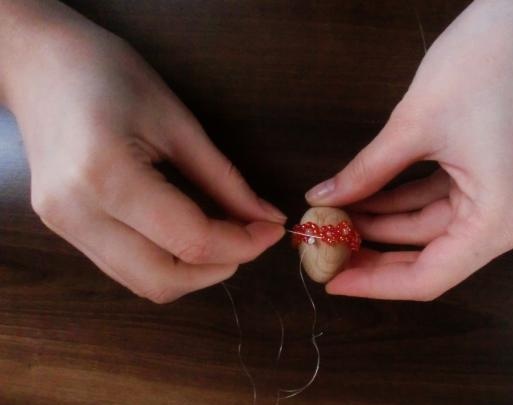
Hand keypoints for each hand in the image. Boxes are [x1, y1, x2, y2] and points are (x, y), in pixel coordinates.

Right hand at [0, 1, 285, 302]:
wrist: (36, 64)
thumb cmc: (109, 73)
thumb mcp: (177, 121)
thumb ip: (224, 178)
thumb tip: (266, 216)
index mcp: (107, 175)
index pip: (188, 239)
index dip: (242, 243)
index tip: (272, 228)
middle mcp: (77, 214)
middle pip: (161, 280)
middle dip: (217, 269)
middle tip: (249, 239)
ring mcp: (63, 228)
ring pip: (141, 282)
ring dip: (192, 272)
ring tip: (224, 238)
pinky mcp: (63, 230)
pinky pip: (124, 266)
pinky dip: (165, 262)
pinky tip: (186, 236)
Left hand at [306, 0, 512, 299]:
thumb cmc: (491, 59)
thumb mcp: (414, 125)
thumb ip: (365, 171)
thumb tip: (324, 198)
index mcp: (504, 217)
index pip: (430, 275)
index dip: (375, 282)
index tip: (332, 279)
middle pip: (432, 254)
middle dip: (375, 250)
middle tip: (328, 247)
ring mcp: (510, 194)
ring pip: (434, 225)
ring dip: (385, 220)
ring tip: (337, 215)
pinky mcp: (500, 172)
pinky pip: (444, 198)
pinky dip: (404, 197)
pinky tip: (366, 194)